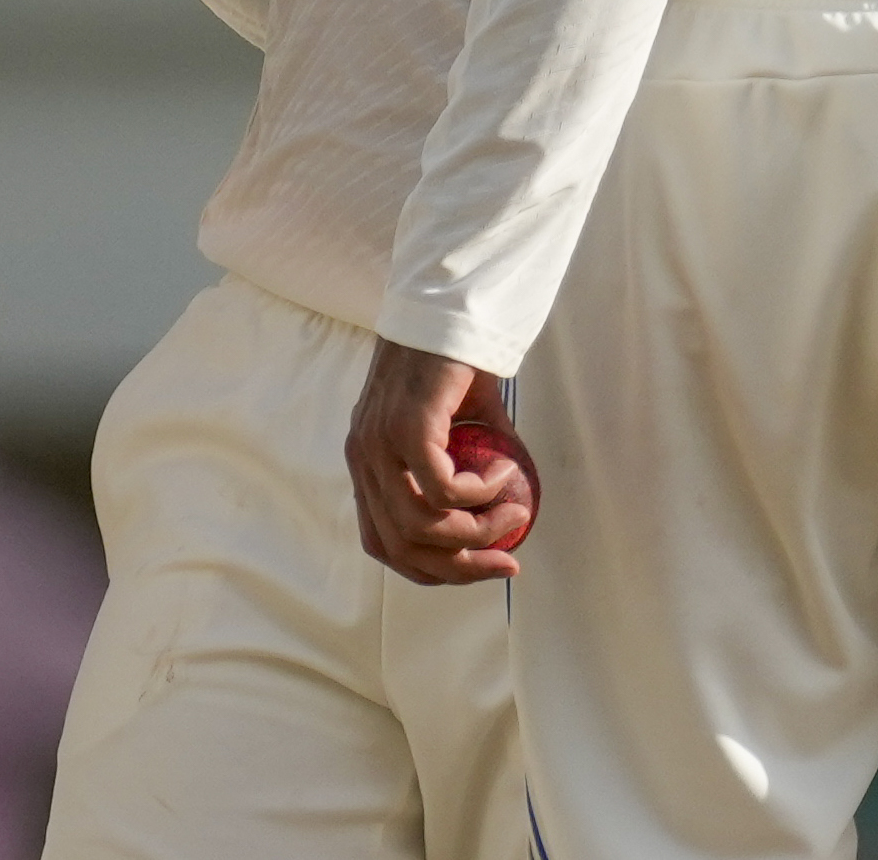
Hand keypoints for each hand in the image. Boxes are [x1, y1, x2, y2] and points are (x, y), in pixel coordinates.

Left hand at [347, 339, 533, 583]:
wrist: (452, 308)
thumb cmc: (454, 361)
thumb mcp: (456, 426)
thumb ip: (468, 467)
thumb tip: (503, 514)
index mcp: (366, 461)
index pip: (382, 543)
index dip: (429, 569)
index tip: (477, 568)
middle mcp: (363, 457)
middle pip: (401, 547)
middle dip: (460, 567)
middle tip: (507, 563)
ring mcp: (380, 443)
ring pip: (422, 526)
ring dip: (477, 532)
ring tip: (514, 511)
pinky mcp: (407, 427)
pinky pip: (443, 488)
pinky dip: (479, 493)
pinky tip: (502, 472)